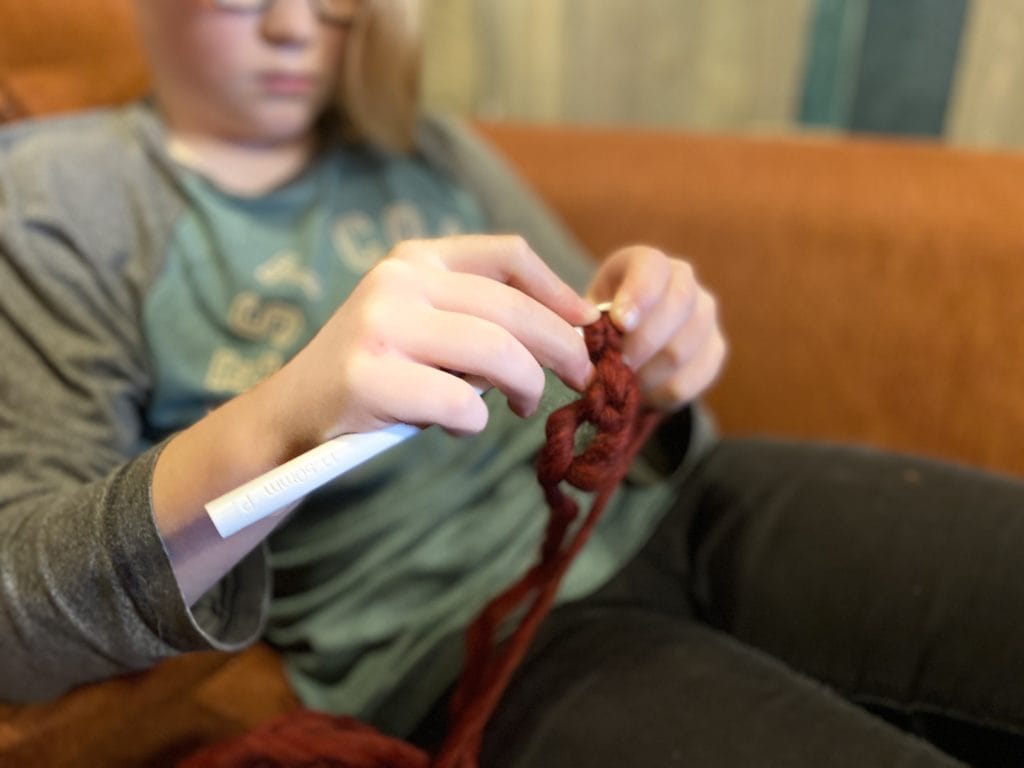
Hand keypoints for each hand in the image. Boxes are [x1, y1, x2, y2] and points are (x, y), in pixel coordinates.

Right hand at [271, 235, 598, 444]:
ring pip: (496, 353)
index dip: (559, 291)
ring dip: (527, 387)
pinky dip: (475, 423)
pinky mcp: (369, 377)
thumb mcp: (424, 321)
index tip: (588, 325)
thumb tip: (574, 328)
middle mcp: (398, 281)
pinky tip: (459, 427)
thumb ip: (481, 315)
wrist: (294, 411)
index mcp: (416, 258)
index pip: (508, 255)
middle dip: (563, 348)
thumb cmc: (380, 370)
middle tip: (582, 378)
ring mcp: (381, 326)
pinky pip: (461, 403)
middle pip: (512, 309)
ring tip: (523, 406)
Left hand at [587, 246, 725, 410]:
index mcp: (647, 264)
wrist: (629, 348)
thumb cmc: (602, 326)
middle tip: (616, 364)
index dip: (639, 294)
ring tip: (624, 381)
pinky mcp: (715, 350)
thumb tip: (586, 349)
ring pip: (681, 349)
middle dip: (641, 342)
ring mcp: (705, 315)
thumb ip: (586, 327)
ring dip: (646, 374)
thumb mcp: (587, 316)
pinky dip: (660, 393)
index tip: (620, 322)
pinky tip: (643, 393)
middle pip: (679, 305)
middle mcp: (684, 281)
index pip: (653, 266)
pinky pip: (691, 379)